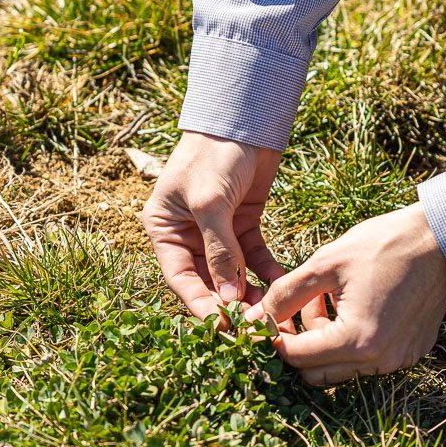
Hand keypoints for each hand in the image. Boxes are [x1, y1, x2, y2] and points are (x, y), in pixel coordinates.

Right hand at [142, 131, 285, 319]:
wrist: (245, 117)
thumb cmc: (214, 153)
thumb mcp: (211, 202)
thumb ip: (219, 250)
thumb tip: (227, 298)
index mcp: (164, 228)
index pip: (180, 277)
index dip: (200, 304)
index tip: (222, 328)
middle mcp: (188, 233)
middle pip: (207, 280)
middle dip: (228, 303)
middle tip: (252, 326)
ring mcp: (217, 230)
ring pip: (232, 273)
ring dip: (249, 292)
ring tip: (270, 311)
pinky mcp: (244, 223)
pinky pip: (254, 256)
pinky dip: (266, 271)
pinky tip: (281, 284)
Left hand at [258, 204, 445, 385]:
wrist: (442, 240)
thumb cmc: (383, 245)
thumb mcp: (325, 264)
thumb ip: (284, 294)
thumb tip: (254, 319)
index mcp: (356, 340)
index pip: (296, 358)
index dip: (274, 339)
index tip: (266, 317)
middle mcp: (379, 361)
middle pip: (315, 373)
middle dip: (298, 344)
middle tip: (297, 308)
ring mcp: (398, 361)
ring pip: (340, 369)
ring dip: (323, 342)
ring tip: (325, 301)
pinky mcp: (409, 354)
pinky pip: (367, 360)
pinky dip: (349, 342)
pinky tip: (350, 306)